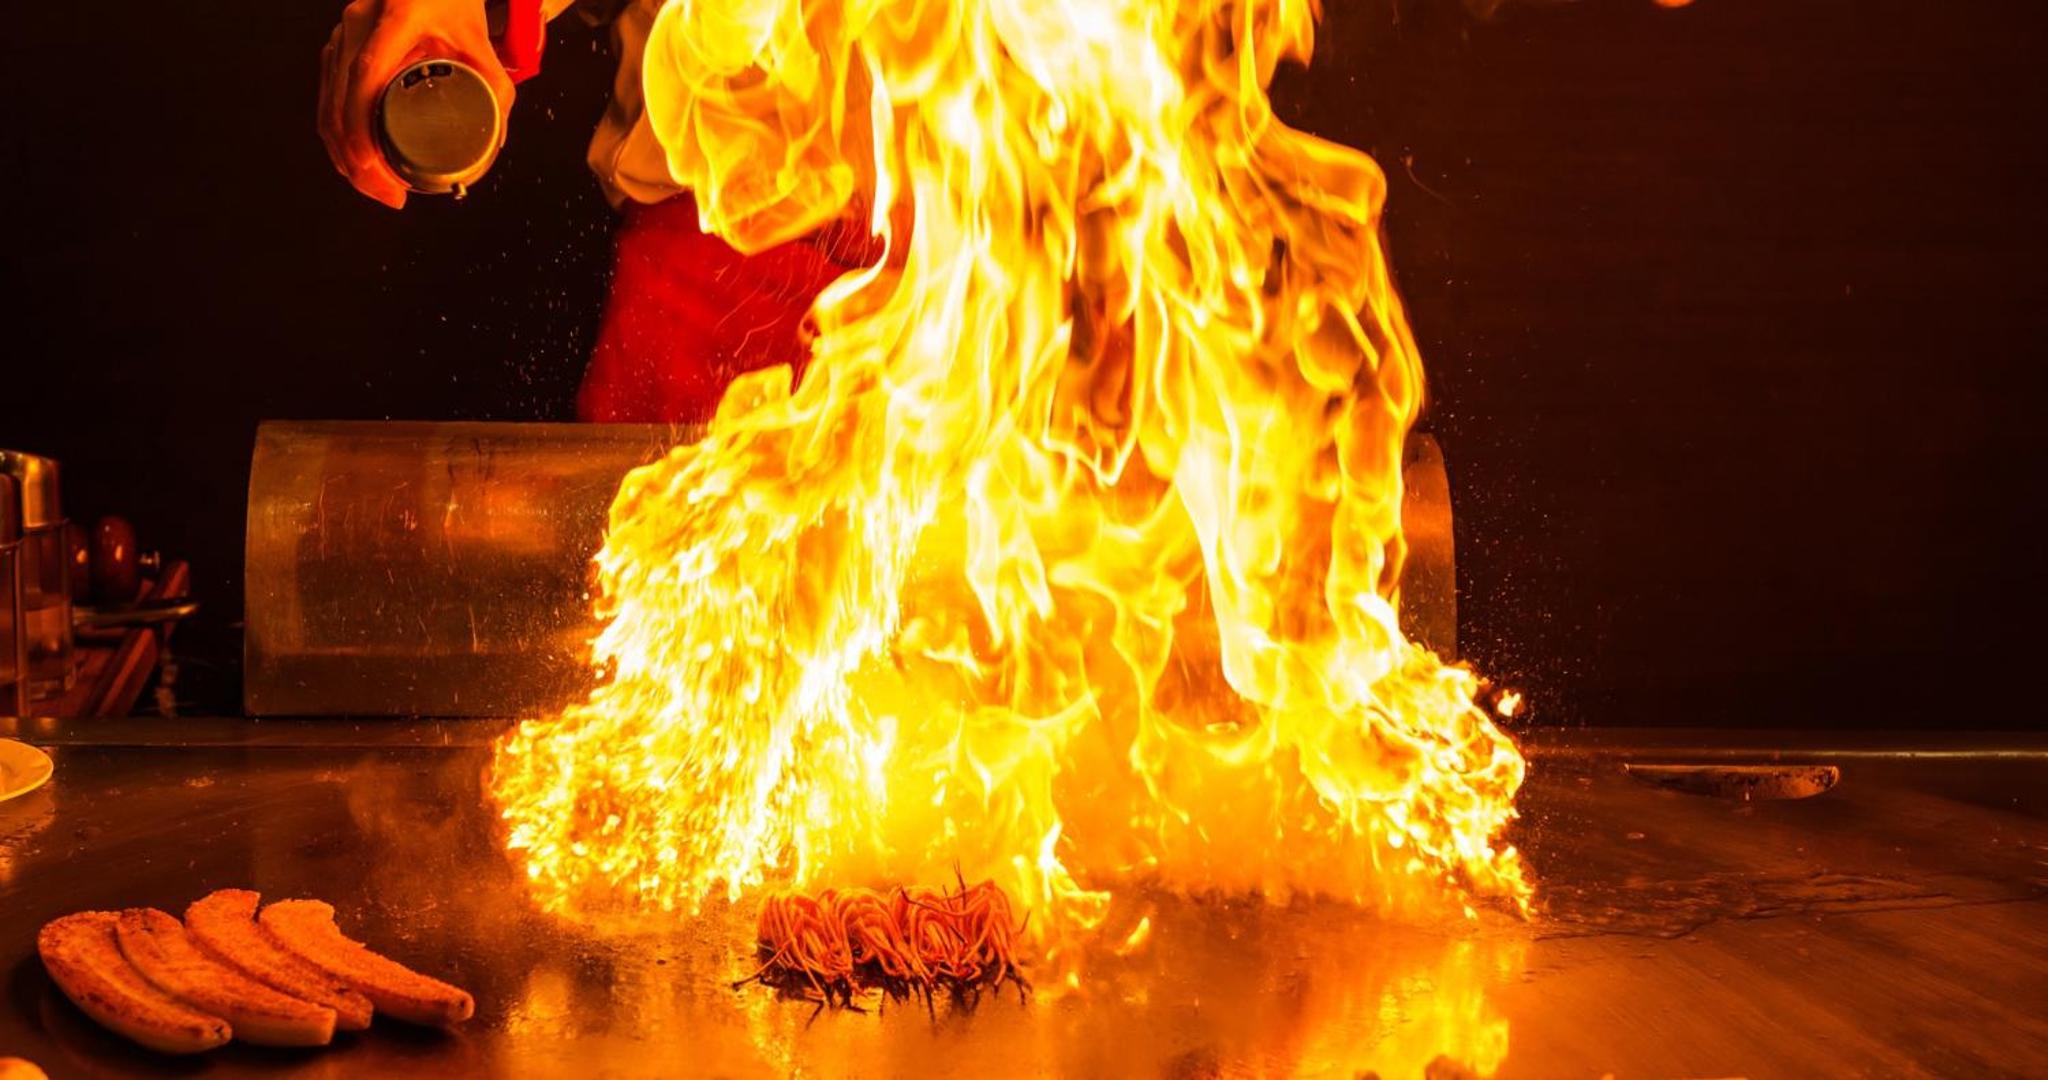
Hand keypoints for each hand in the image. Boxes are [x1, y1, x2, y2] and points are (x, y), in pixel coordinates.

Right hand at [318, 0, 514, 208]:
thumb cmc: (456, 3)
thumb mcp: (481, 42)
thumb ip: (496, 88)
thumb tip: (494, 142)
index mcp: (397, 17)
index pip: (367, 76)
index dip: (361, 127)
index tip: (372, 166)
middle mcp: (360, 22)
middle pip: (341, 99)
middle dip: (356, 158)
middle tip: (388, 195)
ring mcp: (343, 33)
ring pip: (329, 102)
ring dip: (344, 152)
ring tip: (376, 188)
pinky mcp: (339, 45)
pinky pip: (329, 95)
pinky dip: (339, 133)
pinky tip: (354, 162)